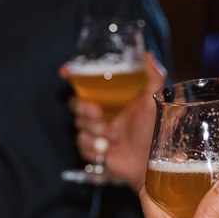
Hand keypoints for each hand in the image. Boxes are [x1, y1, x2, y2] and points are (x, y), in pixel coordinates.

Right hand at [65, 51, 162, 189]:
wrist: (148, 163)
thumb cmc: (154, 131)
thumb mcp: (154, 101)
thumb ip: (153, 77)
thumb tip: (148, 54)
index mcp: (111, 98)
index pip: (85, 83)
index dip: (71, 75)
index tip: (64, 71)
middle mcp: (100, 112)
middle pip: (75, 103)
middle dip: (83, 108)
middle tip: (97, 114)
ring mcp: (94, 130)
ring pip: (78, 125)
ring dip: (97, 132)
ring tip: (115, 138)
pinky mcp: (91, 148)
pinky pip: (81, 143)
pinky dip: (95, 147)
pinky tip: (108, 150)